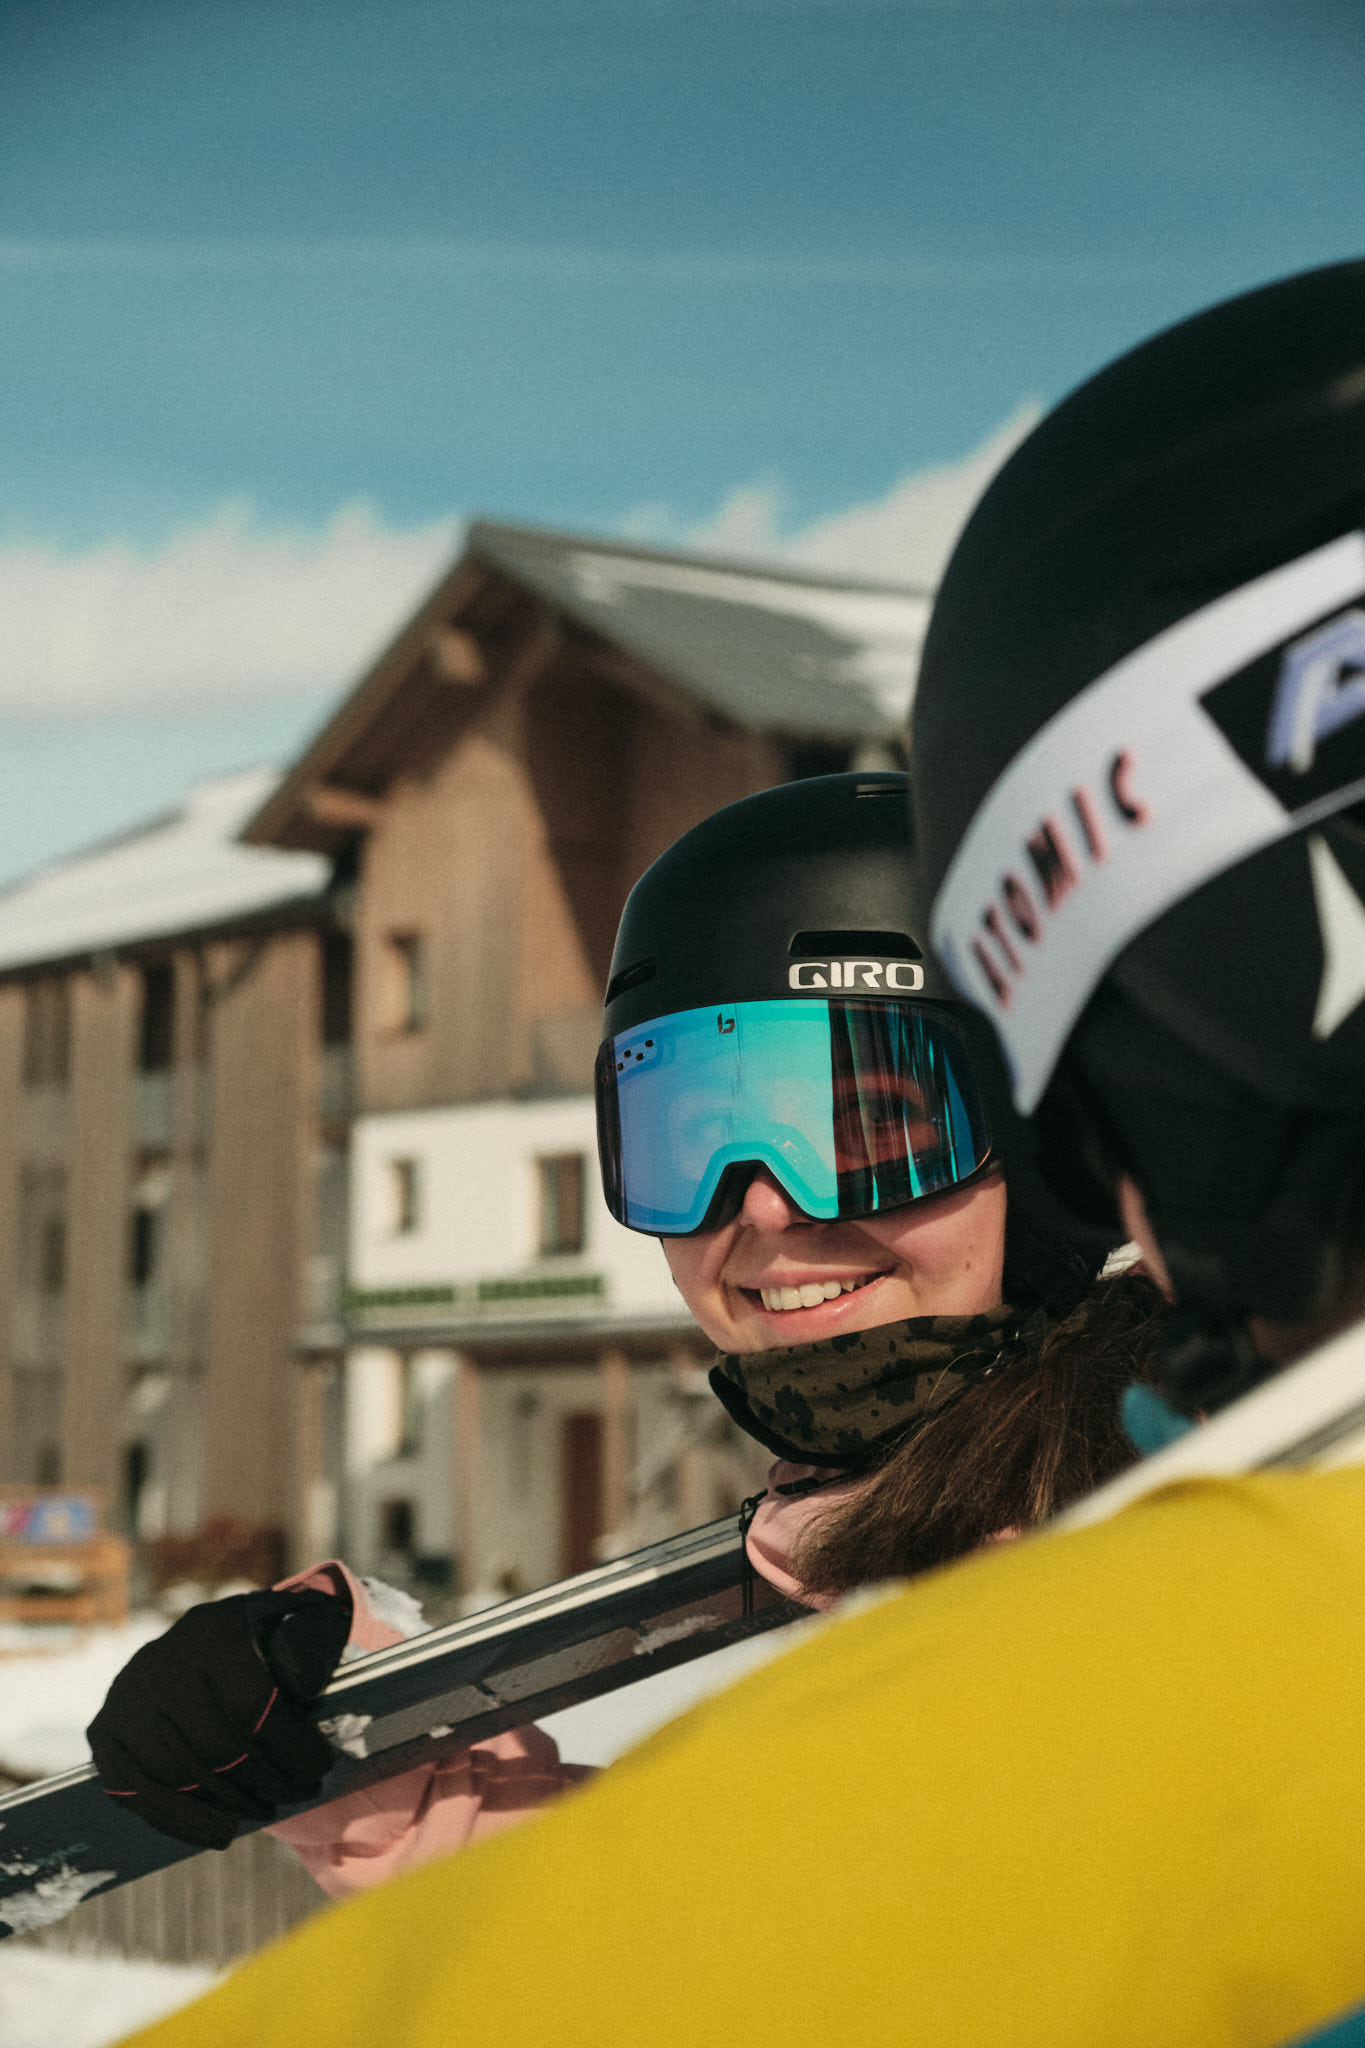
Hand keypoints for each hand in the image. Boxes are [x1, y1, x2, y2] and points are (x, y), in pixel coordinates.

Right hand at [87, 1586, 352, 1849]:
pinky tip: (221, 1831)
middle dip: (269, 1780)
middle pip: (219, 1748)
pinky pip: (139, 1794)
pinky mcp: (102, 1733)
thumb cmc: (255, 1642)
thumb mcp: (286, 1626)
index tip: (321, 1767)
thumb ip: (310, 1640)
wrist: (192, 1643)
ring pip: (180, 1776)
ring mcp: (124, 1700)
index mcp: (211, 1631)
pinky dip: (182, 1821)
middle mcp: (159, 1662)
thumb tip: (325, 1664)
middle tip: (299, 1793)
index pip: (254, 1705)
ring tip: (267, 1810)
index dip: (291, 1747)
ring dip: (231, 1805)